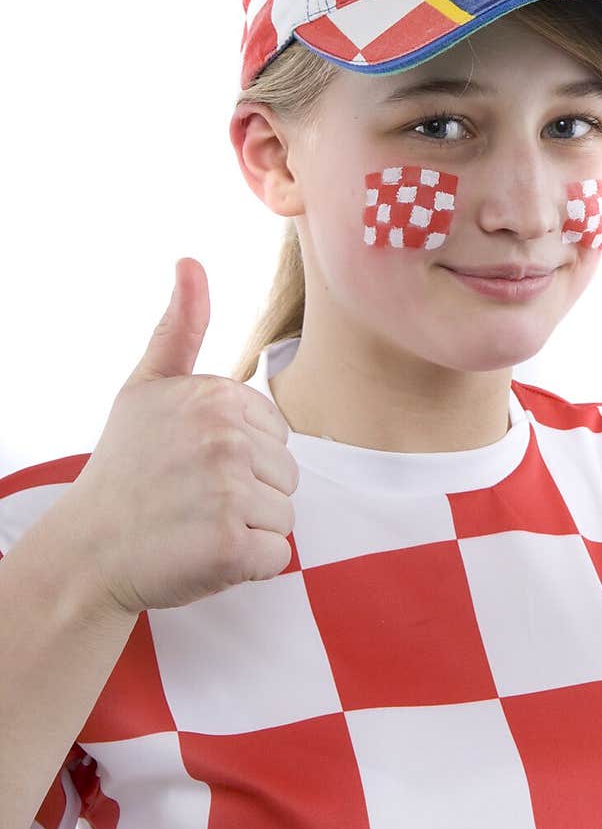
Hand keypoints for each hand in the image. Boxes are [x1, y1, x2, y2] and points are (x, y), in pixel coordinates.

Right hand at [67, 258, 298, 613]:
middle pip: (287, 475)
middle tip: (192, 501)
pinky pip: (275, 556)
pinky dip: (246, 567)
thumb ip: (178, 329)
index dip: (242, 458)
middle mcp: (225, 438)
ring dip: (249, 531)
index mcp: (216, 397)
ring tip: (196, 526)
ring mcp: (230, 492)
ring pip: (284, 516)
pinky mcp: (232, 546)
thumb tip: (191, 262)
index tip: (193, 466)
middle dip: (249, 495)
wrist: (87, 548)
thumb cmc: (124, 468)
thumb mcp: (145, 388)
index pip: (276, 435)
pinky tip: (203, 555)